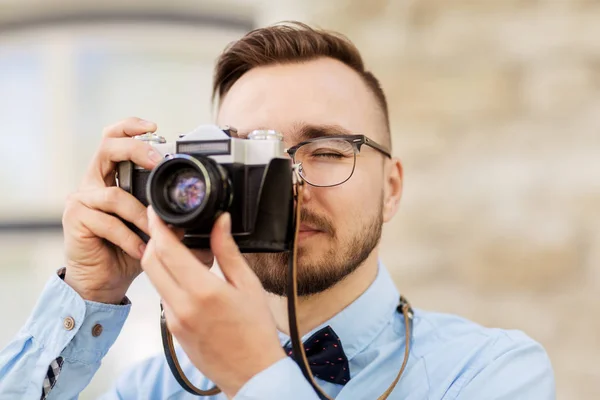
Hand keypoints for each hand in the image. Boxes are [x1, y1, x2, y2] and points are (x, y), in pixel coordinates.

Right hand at [62, 117, 163, 303]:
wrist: (104, 279)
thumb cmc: (129, 248)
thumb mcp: (155, 226)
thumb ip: (171, 213)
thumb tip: (205, 212)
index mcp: (111, 175)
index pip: (114, 138)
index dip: (130, 127)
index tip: (154, 127)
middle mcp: (93, 181)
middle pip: (108, 148)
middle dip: (136, 150)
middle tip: (157, 162)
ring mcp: (82, 199)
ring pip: (114, 194)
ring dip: (140, 215)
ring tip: (155, 233)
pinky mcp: (75, 219)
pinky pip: (107, 221)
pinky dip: (129, 237)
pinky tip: (141, 249)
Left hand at [142, 207, 285, 397]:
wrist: (251, 372)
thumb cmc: (256, 330)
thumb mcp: (248, 284)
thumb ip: (228, 251)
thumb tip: (220, 221)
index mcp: (203, 291)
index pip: (167, 250)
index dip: (157, 226)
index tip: (155, 212)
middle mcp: (182, 306)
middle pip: (150, 262)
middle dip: (153, 240)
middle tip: (166, 228)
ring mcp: (174, 320)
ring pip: (154, 280)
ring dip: (159, 261)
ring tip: (179, 252)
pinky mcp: (172, 330)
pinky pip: (163, 297)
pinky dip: (168, 281)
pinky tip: (187, 279)